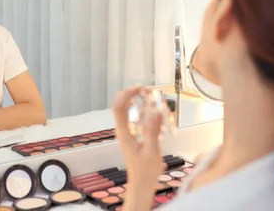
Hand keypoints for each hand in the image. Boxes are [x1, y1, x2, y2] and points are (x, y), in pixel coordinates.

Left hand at [113, 87, 164, 201]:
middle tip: (148, 92)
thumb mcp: (151, 151)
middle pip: (121, 105)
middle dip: (132, 95)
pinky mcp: (133, 135)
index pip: (118, 107)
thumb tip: (155, 110)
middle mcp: (123, 130)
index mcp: (124, 133)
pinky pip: (135, 118)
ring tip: (153, 99)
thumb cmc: (146, 171)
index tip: (140, 88)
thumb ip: (152, 131)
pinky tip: (154, 113)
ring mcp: (127, 132)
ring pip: (128, 110)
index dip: (126, 94)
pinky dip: (143, 111)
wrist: (142, 184)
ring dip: (138, 102)